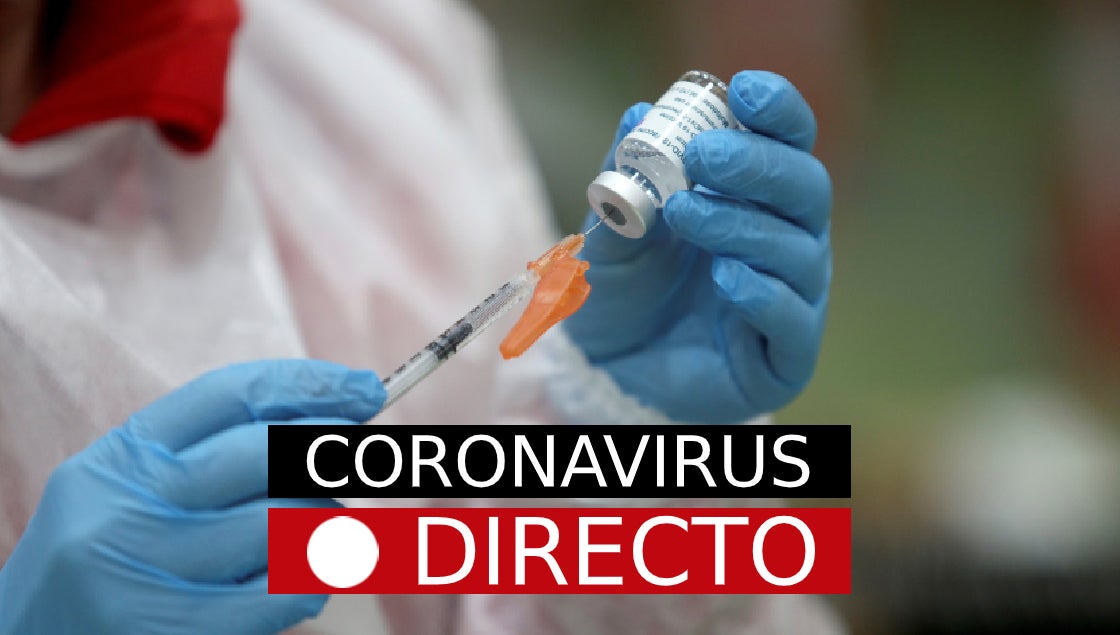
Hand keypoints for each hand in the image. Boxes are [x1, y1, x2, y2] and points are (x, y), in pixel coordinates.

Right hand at [0, 360, 384, 634]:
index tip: (364, 388)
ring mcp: (143, 572)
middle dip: (326, 458)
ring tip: (314, 536)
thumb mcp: (132, 495)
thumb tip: (331, 424)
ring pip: (286, 521)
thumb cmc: (108, 565)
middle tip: (340, 476)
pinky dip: (316, 580)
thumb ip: (212, 457)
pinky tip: (308, 581)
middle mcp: (124, 508)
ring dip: (325, 525)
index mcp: (119, 459)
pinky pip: (285, 589)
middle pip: (267, 451)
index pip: (230, 393)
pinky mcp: (169, 630)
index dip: (309, 384)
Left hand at [565, 71, 830, 422]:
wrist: (608, 373)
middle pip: (806, 189)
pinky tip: (727, 277)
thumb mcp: (610, 232)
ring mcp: (792, 299)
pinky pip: (793, 322)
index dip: (777, 111)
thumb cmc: (622, 293)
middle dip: (758, 164)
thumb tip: (638, 114)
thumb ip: (627, 180)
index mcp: (754, 199)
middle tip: (705, 154)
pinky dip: (764, 295)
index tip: (743, 87)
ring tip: (686, 213)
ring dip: (742, 225)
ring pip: (797, 251)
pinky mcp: (785, 357)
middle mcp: (785, 242)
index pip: (787, 142)